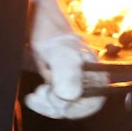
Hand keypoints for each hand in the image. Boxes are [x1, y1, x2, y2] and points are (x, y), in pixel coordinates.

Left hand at [27, 0, 103, 120]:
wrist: (40, 22)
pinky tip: (34, 96)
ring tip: (34, 96)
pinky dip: (44, 101)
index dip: (75, 108)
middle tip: (39, 94)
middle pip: (76, 107)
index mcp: (97, 73)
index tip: (57, 104)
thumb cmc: (53, 34)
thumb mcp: (59, 52)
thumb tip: (70, 97)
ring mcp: (74, 82)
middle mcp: (88, 79)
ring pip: (64, 106)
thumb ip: (67, 72)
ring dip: (48, 104)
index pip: (94, 103)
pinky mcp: (61, 83)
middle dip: (57, 106)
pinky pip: (55, 101)